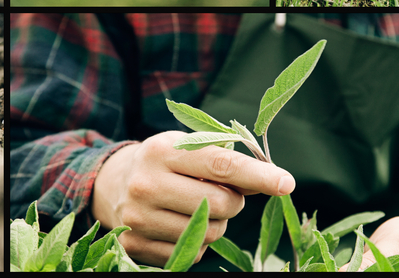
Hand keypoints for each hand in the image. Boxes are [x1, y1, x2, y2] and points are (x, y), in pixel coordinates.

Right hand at [91, 131, 295, 267]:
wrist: (112, 184)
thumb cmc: (163, 161)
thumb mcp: (185, 145)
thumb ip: (223, 157)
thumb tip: (268, 179)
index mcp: (162, 151)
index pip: (220, 164)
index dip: (258, 175)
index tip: (287, 182)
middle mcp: (148, 184)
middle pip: (222, 204)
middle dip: (234, 200)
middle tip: (222, 192)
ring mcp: (140, 218)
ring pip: (211, 233)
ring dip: (217, 222)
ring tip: (196, 206)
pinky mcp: (137, 246)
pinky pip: (192, 253)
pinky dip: (197, 240)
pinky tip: (179, 223)